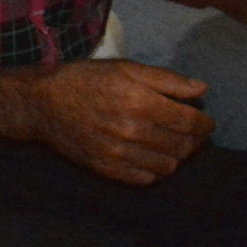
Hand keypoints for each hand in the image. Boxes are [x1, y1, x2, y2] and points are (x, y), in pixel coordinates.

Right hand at [28, 60, 214, 184]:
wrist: (41, 103)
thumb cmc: (85, 80)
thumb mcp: (125, 68)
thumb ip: (166, 79)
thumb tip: (201, 89)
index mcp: (139, 101)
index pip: (190, 122)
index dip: (204, 124)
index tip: (205, 122)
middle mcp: (131, 129)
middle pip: (182, 146)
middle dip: (194, 141)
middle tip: (191, 133)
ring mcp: (118, 152)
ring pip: (168, 166)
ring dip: (177, 156)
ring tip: (171, 145)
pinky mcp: (106, 169)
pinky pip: (146, 178)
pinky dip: (156, 170)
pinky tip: (152, 156)